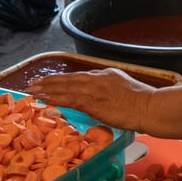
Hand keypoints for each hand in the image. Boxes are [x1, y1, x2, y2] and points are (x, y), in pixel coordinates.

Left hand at [30, 69, 153, 132]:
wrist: (149, 107)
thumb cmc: (141, 101)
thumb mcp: (122, 85)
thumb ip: (107, 86)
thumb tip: (94, 92)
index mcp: (104, 74)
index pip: (77, 76)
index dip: (60, 79)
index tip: (47, 81)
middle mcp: (97, 79)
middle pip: (67, 79)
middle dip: (48, 82)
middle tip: (32, 84)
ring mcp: (94, 90)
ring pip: (65, 88)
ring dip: (47, 90)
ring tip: (33, 91)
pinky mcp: (93, 102)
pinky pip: (70, 99)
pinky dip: (56, 98)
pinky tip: (46, 99)